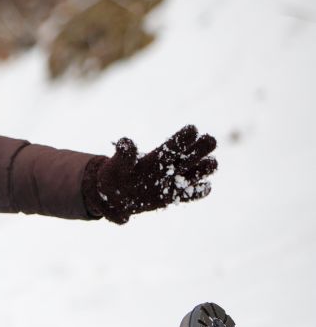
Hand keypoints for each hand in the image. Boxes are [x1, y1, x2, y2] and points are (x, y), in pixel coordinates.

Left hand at [84, 125, 216, 223]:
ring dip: (202, 169)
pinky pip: (186, 195)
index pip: (171, 147)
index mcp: (154, 158)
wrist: (112, 195)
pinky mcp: (169, 197)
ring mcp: (169, 183)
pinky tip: (207, 188)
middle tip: (211, 139)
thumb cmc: (114, 175)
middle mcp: (165, 168)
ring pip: (191, 174)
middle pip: (186, 157)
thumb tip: (126, 142)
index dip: (181, 139)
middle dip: (198, 149)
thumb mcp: (117, 164)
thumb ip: (124, 154)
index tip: (193, 128)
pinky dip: (196, 193)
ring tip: (213, 163)